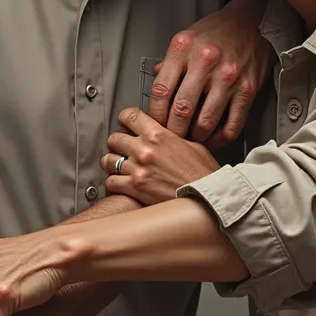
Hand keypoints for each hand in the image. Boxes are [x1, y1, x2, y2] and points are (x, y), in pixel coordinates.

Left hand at [102, 108, 218, 204]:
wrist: (206, 199)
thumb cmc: (204, 174)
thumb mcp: (193, 145)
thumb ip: (173, 137)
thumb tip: (164, 135)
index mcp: (159, 135)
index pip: (130, 116)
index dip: (125, 119)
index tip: (125, 123)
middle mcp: (145, 149)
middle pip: (115, 138)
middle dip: (118, 143)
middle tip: (123, 148)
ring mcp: (137, 169)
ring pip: (108, 160)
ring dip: (112, 163)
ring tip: (119, 166)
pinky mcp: (134, 188)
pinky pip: (110, 181)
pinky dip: (114, 182)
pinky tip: (121, 183)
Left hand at [148, 0, 274, 147]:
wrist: (253, 20)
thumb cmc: (218, 29)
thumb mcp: (186, 36)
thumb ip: (170, 61)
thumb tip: (155, 79)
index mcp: (184, 48)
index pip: (161, 90)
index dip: (155, 114)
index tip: (154, 124)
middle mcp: (205, 62)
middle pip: (181, 110)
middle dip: (173, 131)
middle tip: (170, 139)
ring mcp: (228, 77)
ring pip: (205, 122)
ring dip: (196, 138)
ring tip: (190, 140)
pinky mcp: (247, 89)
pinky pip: (232, 124)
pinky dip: (221, 139)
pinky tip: (213, 139)